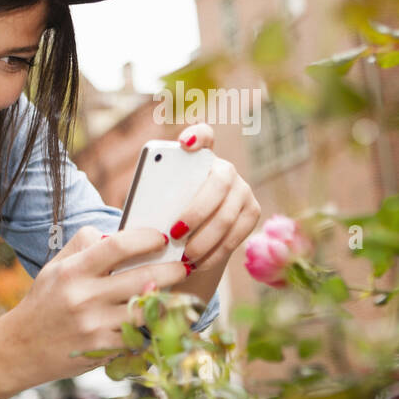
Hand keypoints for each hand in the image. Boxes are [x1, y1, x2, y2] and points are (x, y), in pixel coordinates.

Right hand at [0, 225, 189, 387]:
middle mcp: (84, 297)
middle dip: (171, 269)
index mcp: (73, 271)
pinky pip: (138, 335)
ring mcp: (94, 326)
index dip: (146, 238)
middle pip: (141, 277)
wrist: (20, 348)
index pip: (117, 245)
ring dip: (168, 299)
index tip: (162, 237)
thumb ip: (85, 245)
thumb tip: (120, 230)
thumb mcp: (56, 267)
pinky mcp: (102, 349)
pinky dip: (151, 327)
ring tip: (181, 291)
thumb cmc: (44, 302)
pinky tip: (163, 319)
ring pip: (146, 308)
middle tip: (186, 264)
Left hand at [173, 123, 260, 284]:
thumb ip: (159, 198)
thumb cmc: (170, 213)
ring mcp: (243, 189)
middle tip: (174, 234)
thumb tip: (145, 215)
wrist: (196, 234)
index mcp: (200, 158)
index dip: (197, 135)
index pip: (204, 135)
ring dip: (205, 239)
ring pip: (227, 214)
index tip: (184, 144)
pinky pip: (237, 234)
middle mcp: (226, 168)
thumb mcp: (161, 202)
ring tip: (185, 257)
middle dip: (197, 211)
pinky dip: (216, 252)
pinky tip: (200, 263)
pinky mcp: (253, 211)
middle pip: (219, 182)